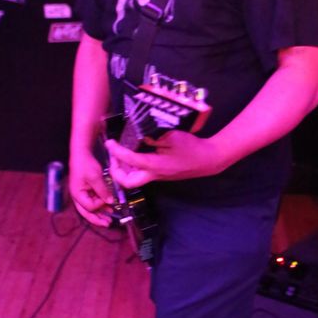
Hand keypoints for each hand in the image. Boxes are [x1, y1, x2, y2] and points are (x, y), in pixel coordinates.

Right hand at [68, 150, 114, 226]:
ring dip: (99, 213)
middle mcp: (78, 196)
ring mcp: (81, 193)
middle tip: (108, 224)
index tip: (108, 200)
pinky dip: (99, 204)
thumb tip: (110, 202)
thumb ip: (102, 191)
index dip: (100, 205)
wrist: (81, 153)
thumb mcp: (95, 177)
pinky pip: (92, 200)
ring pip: (90, 208)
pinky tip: (107, 206)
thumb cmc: (85, 164)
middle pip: (86, 212)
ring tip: (109, 218)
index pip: (89, 207)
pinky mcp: (86, 190)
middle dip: (97, 219)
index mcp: (77, 194)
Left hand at [105, 132, 225, 188]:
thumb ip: (153, 137)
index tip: (109, 143)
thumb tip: (139, 135)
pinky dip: (133, 167)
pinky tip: (135, 154)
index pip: (130, 160)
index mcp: (155, 165)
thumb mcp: (172, 137)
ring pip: (133, 180)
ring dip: (123, 169)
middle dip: (116, 171)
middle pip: (127, 182)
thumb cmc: (192, 148)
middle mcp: (154, 175)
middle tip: (114, 155)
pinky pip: (142, 174)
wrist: (207, 159)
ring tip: (121, 153)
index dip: (116, 151)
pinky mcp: (161, 175)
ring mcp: (158, 177)